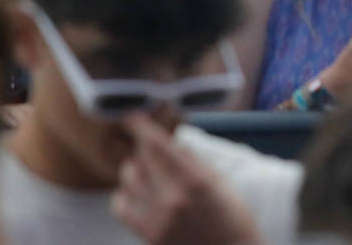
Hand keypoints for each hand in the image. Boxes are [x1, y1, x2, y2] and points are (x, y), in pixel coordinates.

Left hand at [112, 113, 260, 244]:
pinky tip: (135, 192)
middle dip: (143, 149)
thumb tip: (168, 140)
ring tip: (150, 173)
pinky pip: (120, 206)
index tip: (132, 117)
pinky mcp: (148, 234)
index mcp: (195, 180)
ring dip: (135, 170)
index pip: (158, 145)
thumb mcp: (218, 181)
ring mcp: (158, 218)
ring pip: (129, 179)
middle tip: (151, 150)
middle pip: (141, 158)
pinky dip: (124, 194)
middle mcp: (173, 197)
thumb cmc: (231, 217)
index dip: (141, 127)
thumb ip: (191, 159)